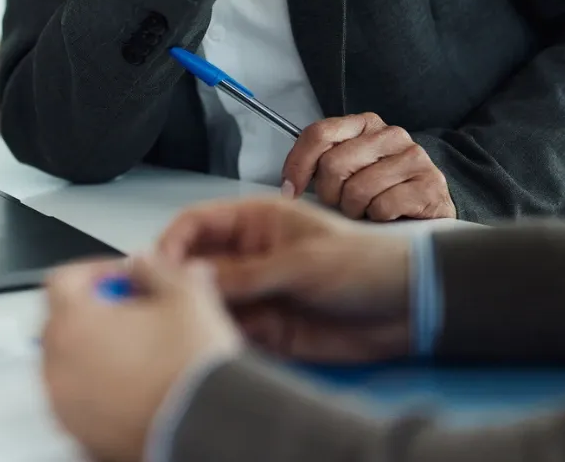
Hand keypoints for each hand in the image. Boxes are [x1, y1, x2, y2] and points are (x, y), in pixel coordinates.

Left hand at [41, 254, 239, 461]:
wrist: (211, 427)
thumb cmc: (191, 368)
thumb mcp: (185, 294)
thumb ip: (157, 268)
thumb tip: (147, 264)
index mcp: (73, 324)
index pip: (62, 281)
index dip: (95, 272)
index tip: (122, 278)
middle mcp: (59, 368)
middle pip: (62, 324)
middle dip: (94, 313)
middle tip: (133, 313)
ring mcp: (67, 408)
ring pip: (70, 367)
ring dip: (95, 354)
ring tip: (139, 354)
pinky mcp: (84, 438)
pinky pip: (83, 404)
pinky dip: (101, 392)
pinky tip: (138, 389)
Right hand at [157, 196, 413, 363]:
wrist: (408, 306)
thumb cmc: (364, 263)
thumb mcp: (300, 262)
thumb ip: (246, 274)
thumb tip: (193, 277)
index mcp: (255, 222)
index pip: (197, 224)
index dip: (172, 242)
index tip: (157, 267)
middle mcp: (250, 256)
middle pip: (196, 265)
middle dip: (178, 283)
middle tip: (165, 302)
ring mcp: (258, 293)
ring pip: (210, 302)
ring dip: (199, 313)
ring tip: (194, 325)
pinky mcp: (269, 329)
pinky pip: (232, 332)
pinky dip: (221, 337)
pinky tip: (219, 341)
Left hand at [280, 114, 455, 221]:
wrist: (430, 210)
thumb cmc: (381, 191)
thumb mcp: (349, 170)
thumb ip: (320, 166)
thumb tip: (287, 188)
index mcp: (365, 123)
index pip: (318, 134)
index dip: (297, 165)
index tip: (290, 191)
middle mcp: (391, 134)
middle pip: (333, 164)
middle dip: (330, 194)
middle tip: (341, 204)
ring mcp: (414, 157)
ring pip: (357, 189)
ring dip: (355, 210)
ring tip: (366, 211)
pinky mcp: (430, 185)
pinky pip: (382, 207)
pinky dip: (377, 219)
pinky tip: (387, 216)